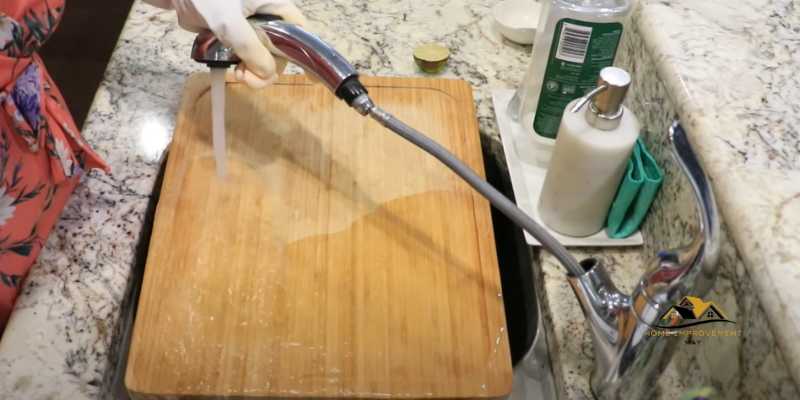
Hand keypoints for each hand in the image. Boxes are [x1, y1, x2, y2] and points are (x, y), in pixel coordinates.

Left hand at [144, 0, 306, 87]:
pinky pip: (247, 58)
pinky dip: (242, 68)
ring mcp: (252, 29)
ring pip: (264, 58)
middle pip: (281, 51)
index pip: (299, 30)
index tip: (305, 76)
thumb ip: (250, 48)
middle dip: (267, 68)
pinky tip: (233, 70)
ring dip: (254, 72)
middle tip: (247, 76)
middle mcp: (268, 18)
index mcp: (274, 6)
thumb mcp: (229, 23)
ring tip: (237, 73)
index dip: (303, 51)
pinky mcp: (236, 38)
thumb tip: (268, 74)